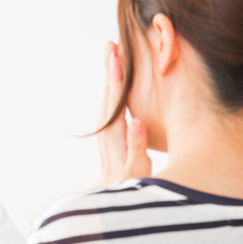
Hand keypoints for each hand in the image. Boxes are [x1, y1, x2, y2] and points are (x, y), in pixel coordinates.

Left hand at [96, 41, 150, 185]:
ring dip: (110, 76)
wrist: (112, 199)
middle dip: (109, 69)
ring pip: (107, 98)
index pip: (116, 102)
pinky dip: (112, 89)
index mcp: (114, 137)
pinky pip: (109, 105)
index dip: (116, 78)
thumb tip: (136, 123)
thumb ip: (137, 147)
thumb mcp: (137, 171)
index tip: (115, 57)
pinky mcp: (107, 134)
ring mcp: (105, 132)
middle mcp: (106, 132)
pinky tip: (115, 80)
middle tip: (110, 44)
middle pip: (107, 94)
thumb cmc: (129, 185)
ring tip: (112, 54)